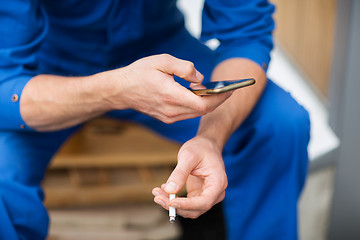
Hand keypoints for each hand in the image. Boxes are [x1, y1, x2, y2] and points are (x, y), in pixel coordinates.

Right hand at [105, 54, 231, 123]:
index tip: (230, 90)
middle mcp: (171, 110)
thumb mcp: (162, 61)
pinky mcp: (167, 118)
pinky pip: (188, 114)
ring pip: (196, 113)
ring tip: (216, 91)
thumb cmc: (140, 73)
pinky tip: (199, 95)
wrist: (121, 90)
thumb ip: (185, 67)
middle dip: (218, 100)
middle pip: (203, 110)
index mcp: (170, 95)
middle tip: (228, 89)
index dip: (219, 98)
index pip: (202, 104)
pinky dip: (197, 106)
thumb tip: (200, 78)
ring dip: (208, 103)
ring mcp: (169, 117)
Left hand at [152, 136, 227, 217]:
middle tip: (157, 197)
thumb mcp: (188, 156)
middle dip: (176, 206)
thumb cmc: (200, 148)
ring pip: (189, 209)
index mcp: (218, 183)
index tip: (170, 202)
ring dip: (172, 205)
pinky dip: (173, 200)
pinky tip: (163, 191)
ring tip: (157, 193)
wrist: (206, 145)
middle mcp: (215, 193)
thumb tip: (169, 190)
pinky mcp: (198, 196)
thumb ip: (180, 173)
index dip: (187, 205)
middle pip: (196, 209)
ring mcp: (207, 196)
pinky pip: (186, 204)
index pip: (204, 201)